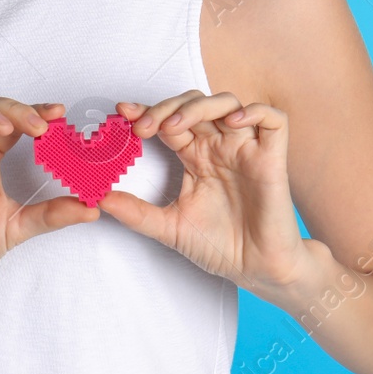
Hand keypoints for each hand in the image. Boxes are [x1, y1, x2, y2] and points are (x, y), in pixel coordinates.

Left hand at [99, 91, 322, 299]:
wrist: (255, 270)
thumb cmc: (219, 246)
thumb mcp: (169, 228)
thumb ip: (136, 213)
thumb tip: (99, 199)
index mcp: (195, 157)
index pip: (169, 121)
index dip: (147, 111)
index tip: (122, 113)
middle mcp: (219, 146)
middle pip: (194, 104)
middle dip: (167, 108)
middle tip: (143, 127)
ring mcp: (246, 149)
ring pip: (227, 103)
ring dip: (199, 106)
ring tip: (176, 126)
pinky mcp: (273, 158)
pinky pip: (273, 120)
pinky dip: (254, 112)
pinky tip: (232, 123)